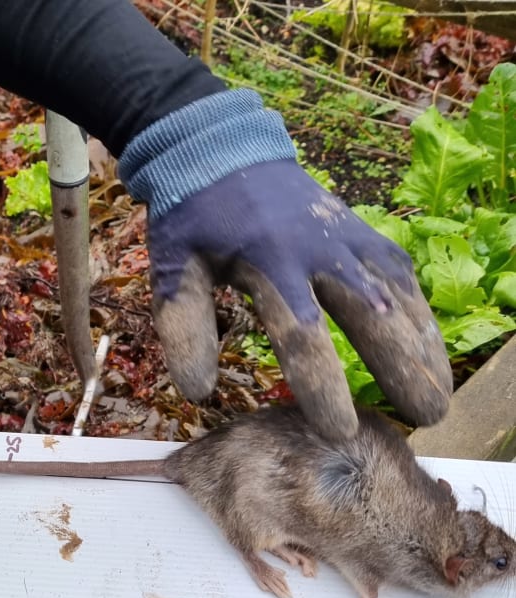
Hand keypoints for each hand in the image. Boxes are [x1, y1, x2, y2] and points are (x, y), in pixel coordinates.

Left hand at [119, 89, 451, 438]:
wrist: (218, 150)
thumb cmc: (193, 218)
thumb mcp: (174, 266)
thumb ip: (185, 326)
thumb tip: (196, 392)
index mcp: (267, 262)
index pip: (301, 336)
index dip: (323, 386)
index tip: (341, 431)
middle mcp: (317, 250)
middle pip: (370, 316)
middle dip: (401, 368)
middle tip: (426, 418)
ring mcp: (345, 236)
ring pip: (396, 294)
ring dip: (422, 343)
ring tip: (441, 393)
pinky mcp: (359, 229)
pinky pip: (398, 272)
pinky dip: (418, 308)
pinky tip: (429, 344)